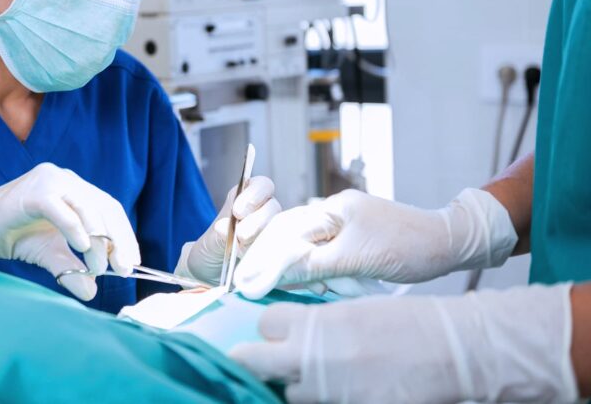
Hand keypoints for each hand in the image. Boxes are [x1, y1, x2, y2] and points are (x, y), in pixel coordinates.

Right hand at [0, 163, 139, 300]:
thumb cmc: (10, 235)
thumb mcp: (47, 254)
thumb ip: (70, 268)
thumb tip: (92, 293)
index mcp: (72, 188)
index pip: (109, 208)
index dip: (124, 236)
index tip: (131, 264)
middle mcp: (64, 178)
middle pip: (104, 207)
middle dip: (117, 240)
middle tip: (122, 269)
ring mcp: (48, 180)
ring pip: (87, 206)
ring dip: (98, 240)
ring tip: (98, 267)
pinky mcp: (32, 190)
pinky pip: (61, 209)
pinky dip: (75, 228)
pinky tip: (82, 249)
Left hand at [177, 176, 281, 283]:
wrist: (211, 271)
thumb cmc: (212, 247)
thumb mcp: (211, 238)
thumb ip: (220, 231)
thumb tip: (223, 227)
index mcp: (248, 199)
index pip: (262, 186)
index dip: (254, 194)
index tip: (238, 211)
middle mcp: (265, 213)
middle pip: (273, 207)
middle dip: (257, 220)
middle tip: (241, 235)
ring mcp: (273, 232)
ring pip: (279, 227)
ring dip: (262, 237)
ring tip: (244, 248)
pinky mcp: (278, 253)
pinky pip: (280, 249)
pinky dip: (267, 253)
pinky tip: (254, 260)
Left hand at [228, 283, 576, 403]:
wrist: (452, 349)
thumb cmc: (407, 323)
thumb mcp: (353, 311)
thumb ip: (316, 324)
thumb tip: (289, 335)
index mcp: (315, 323)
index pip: (264, 325)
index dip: (269, 331)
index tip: (275, 335)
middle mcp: (314, 357)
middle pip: (254, 361)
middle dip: (253, 361)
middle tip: (257, 364)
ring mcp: (331, 390)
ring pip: (290, 394)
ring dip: (297, 388)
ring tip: (321, 379)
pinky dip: (327, 402)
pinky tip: (344, 393)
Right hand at [233, 188, 517, 298]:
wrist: (451, 243)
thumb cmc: (407, 247)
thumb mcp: (355, 260)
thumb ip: (312, 265)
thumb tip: (275, 273)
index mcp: (332, 210)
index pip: (284, 231)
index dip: (264, 256)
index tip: (247, 279)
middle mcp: (335, 213)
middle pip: (293, 240)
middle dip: (283, 265)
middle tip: (268, 287)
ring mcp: (347, 225)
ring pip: (310, 250)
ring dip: (307, 272)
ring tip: (308, 289)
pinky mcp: (358, 239)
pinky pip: (328, 256)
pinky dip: (324, 272)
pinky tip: (327, 286)